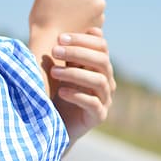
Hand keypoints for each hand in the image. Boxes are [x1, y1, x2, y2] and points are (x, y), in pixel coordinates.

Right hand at [28, 0, 105, 38]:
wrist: (49, 48)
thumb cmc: (45, 16)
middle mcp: (99, 0)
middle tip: (56, 5)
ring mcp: (100, 16)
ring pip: (86, 2)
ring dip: (75, 4)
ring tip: (61, 16)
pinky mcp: (96, 29)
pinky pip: (87, 15)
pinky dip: (78, 16)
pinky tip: (67, 25)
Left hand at [48, 27, 114, 146]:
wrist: (56, 125)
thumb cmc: (58, 94)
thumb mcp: (61, 71)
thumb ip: (66, 55)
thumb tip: (61, 35)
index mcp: (99, 67)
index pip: (101, 46)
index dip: (83, 39)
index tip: (60, 38)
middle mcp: (106, 81)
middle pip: (102, 61)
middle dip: (78, 53)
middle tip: (55, 51)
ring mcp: (105, 99)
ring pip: (99, 81)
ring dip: (75, 74)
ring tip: (54, 73)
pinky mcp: (98, 116)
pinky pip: (93, 104)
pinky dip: (77, 96)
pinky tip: (62, 92)